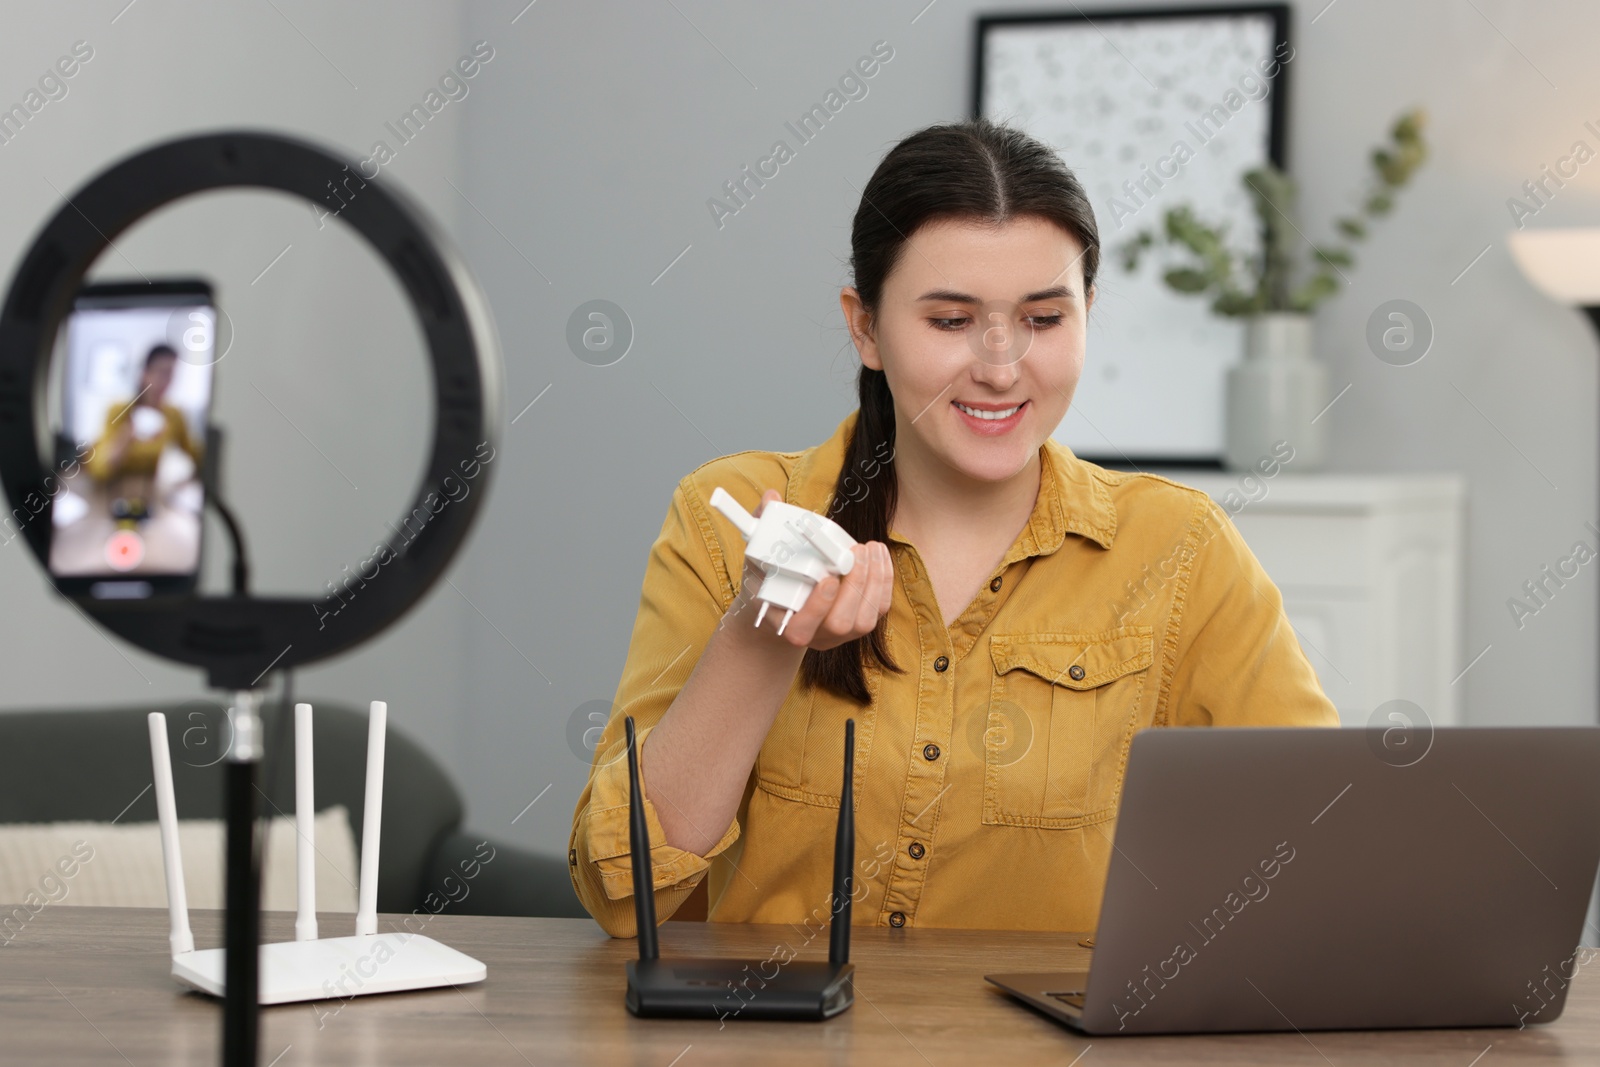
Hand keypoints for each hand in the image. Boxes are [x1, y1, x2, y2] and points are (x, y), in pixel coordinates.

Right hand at [728, 489, 892, 651]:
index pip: (800, 629)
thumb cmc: (768, 582)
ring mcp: (839, 634)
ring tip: (870, 549)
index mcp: (784, 624)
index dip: (818, 607)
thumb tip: (770, 498)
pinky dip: (884, 581)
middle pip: (840, 623)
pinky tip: (878, 555)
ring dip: (873, 582)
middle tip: (856, 552)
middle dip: (854, 586)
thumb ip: (760, 529)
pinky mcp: (859, 624)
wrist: (781, 609)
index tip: (828, 579)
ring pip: (864, 620)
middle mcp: (814, 636)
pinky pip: (879, 609)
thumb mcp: (756, 558)